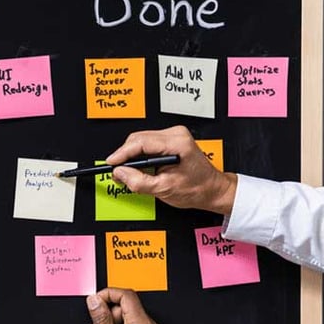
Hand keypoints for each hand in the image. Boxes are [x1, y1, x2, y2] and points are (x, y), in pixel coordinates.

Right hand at [106, 125, 237, 214]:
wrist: (211, 189)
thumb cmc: (196, 189)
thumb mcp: (164, 189)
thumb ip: (139, 181)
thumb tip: (120, 173)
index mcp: (177, 144)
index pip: (141, 142)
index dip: (122, 153)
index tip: (111, 163)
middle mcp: (176, 135)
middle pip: (138, 139)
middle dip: (125, 156)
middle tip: (119, 173)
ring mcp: (174, 135)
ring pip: (140, 140)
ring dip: (132, 156)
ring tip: (130, 172)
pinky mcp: (171, 139)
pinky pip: (147, 143)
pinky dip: (139, 155)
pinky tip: (140, 167)